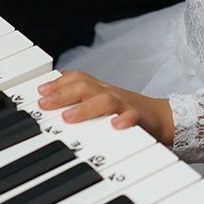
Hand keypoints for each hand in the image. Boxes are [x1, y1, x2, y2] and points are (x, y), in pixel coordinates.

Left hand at [37, 70, 174, 145]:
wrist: (164, 118)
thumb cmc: (128, 111)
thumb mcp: (103, 102)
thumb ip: (82, 99)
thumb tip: (51, 99)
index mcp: (101, 90)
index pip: (78, 78)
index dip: (58, 83)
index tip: (39, 92)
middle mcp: (111, 94)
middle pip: (86, 87)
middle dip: (63, 94)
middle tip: (44, 104)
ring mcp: (126, 105)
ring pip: (105, 100)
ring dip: (86, 108)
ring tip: (69, 117)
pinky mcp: (141, 119)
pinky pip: (133, 117)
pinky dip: (124, 120)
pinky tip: (115, 125)